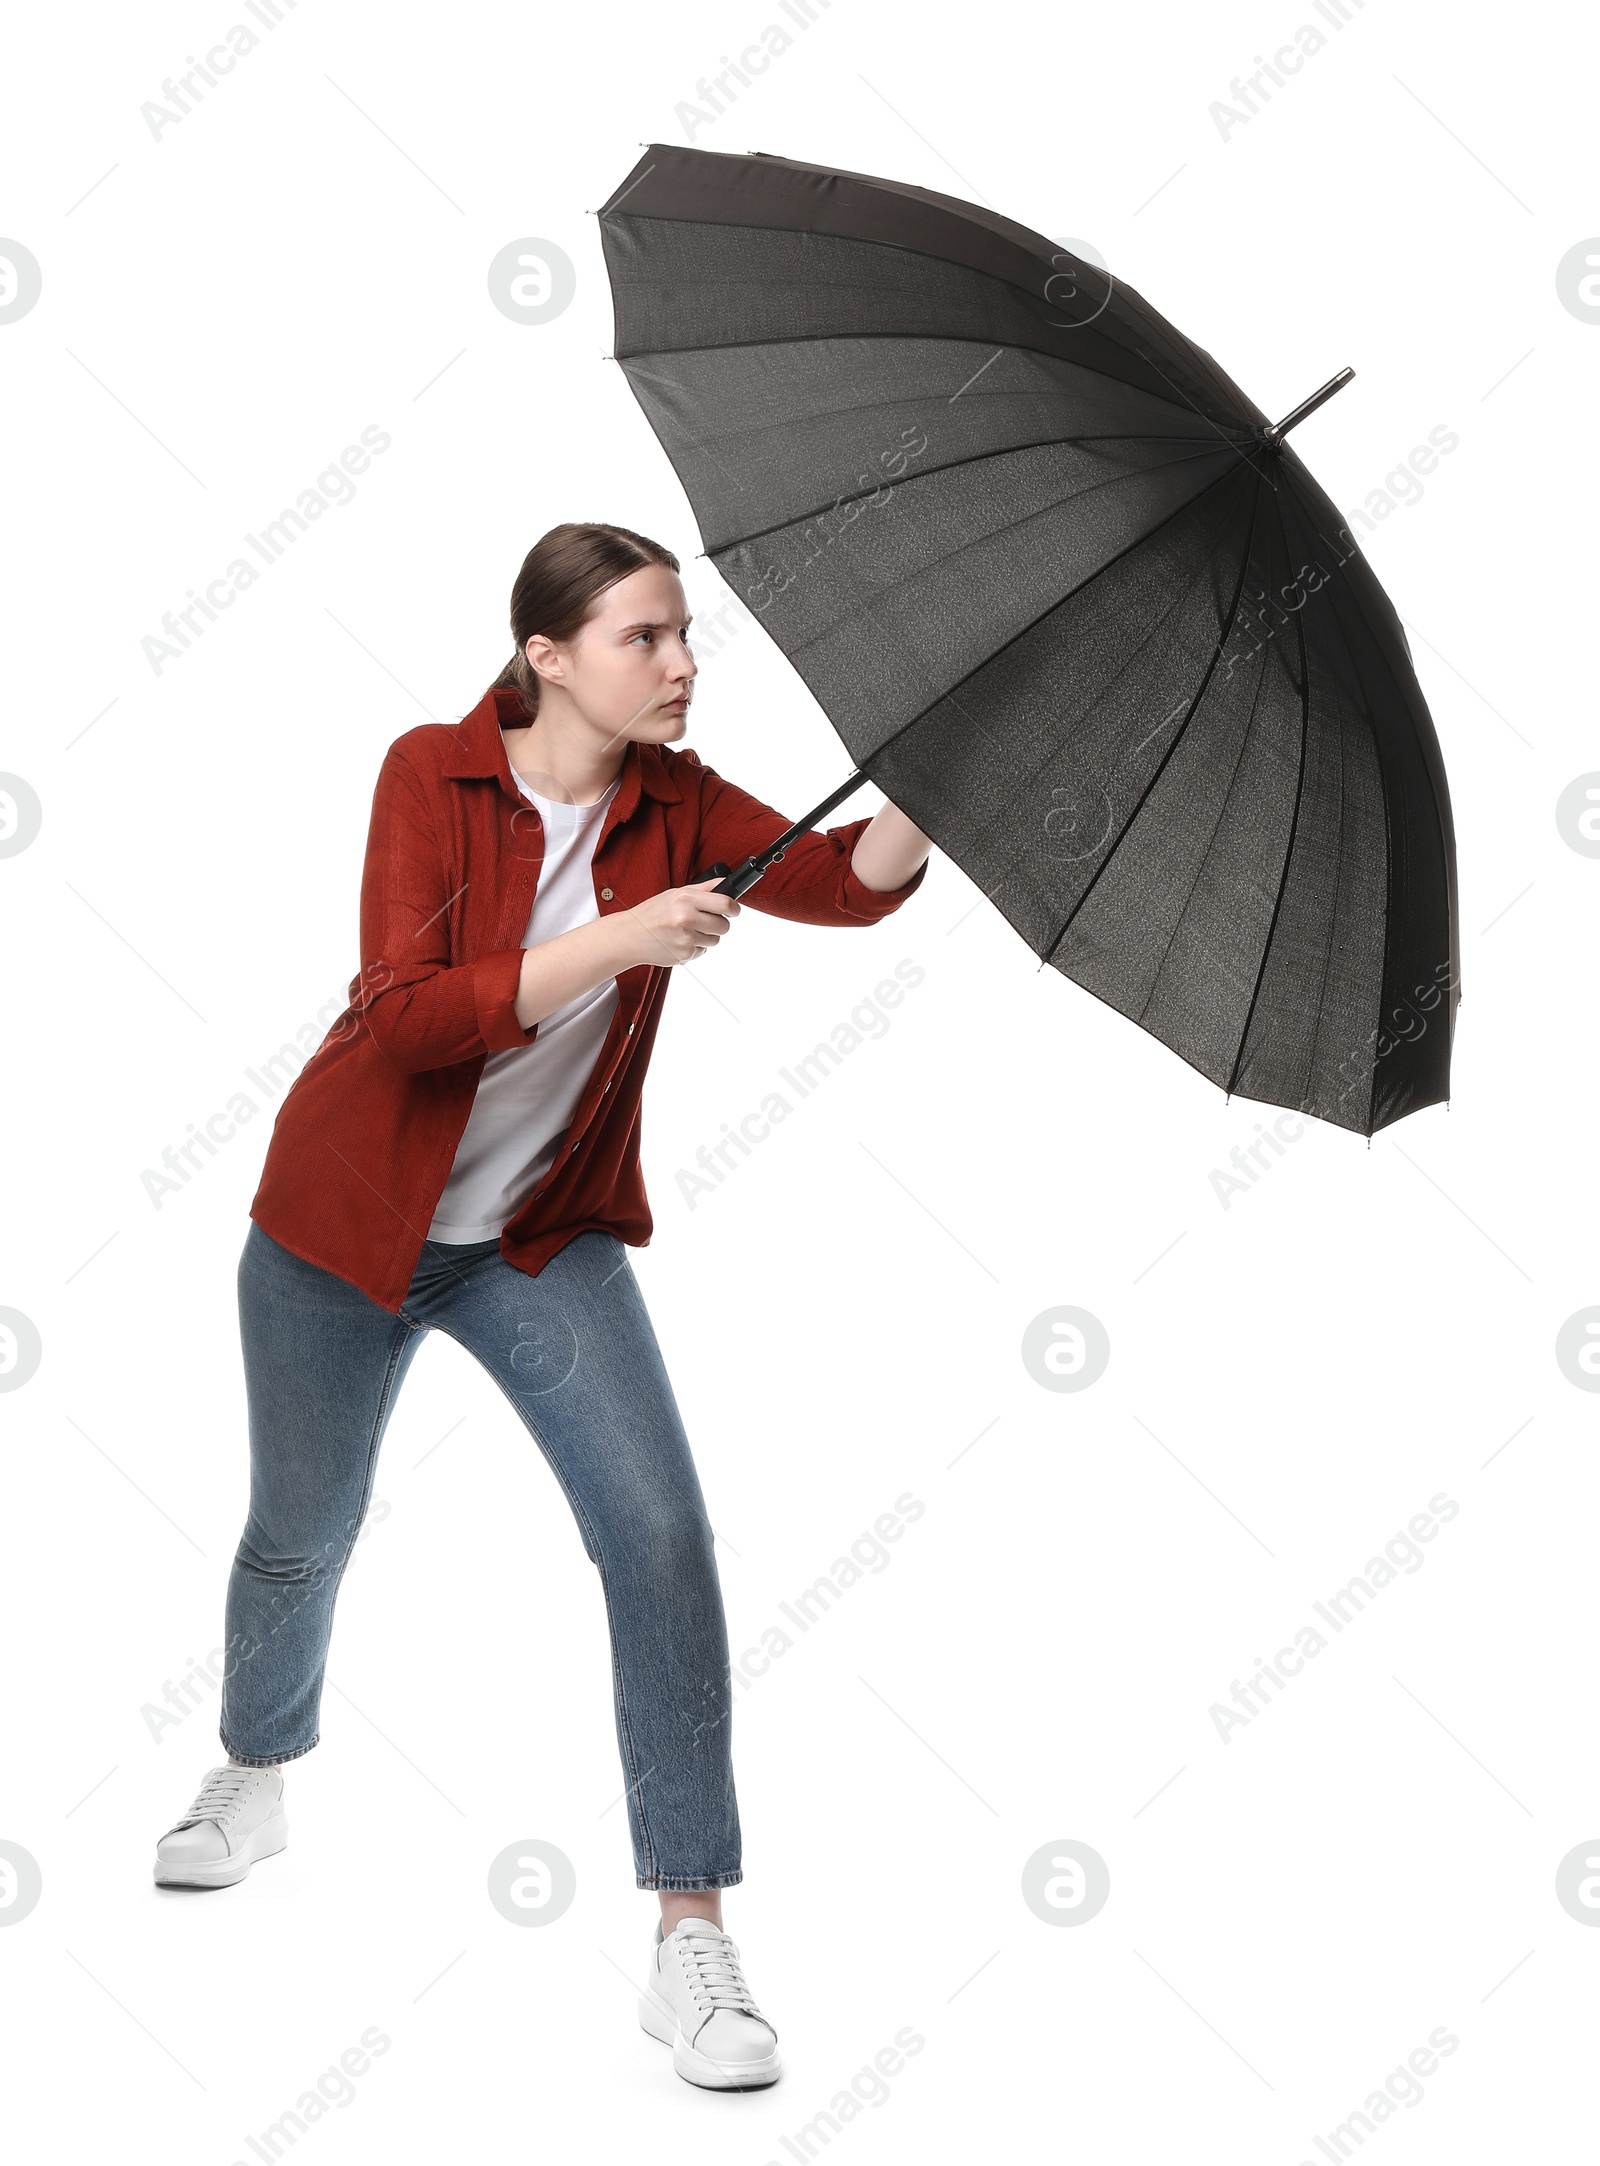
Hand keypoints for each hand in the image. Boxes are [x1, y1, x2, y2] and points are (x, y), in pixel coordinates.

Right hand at [619, 877, 741, 968]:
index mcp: (686, 899)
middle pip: (724, 925)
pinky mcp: (685, 955)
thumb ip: (703, 889)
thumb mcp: (675, 893)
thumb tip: (726, 883)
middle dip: (719, 923)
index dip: (734, 908)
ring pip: (715, 940)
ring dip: (707, 936)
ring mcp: (686, 939)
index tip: (734, 910)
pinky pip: (703, 951)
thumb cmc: (652, 912)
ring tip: (687, 930)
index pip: (725, 903)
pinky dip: (695, 947)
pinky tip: (679, 940)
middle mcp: (686, 918)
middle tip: (707, 920)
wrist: (630, 936)